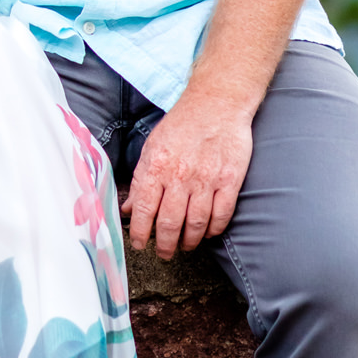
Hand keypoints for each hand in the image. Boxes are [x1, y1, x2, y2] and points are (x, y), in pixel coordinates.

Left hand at [125, 91, 252, 258]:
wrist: (217, 103)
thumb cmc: (182, 124)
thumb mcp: (152, 146)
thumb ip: (141, 179)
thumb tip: (128, 208)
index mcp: (157, 166)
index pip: (143, 210)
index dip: (140, 233)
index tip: (140, 244)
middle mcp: (180, 176)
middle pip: (170, 223)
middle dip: (164, 245)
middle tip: (164, 253)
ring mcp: (207, 179)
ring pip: (196, 224)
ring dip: (189, 241)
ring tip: (185, 245)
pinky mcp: (230, 180)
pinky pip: (221, 215)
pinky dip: (214, 230)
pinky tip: (208, 232)